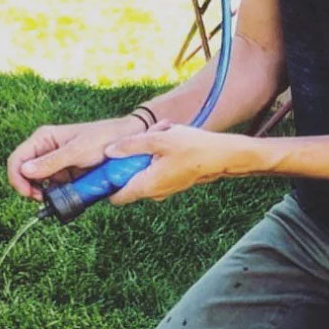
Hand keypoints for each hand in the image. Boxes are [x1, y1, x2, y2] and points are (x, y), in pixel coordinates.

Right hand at [7, 116, 144, 201]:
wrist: (127, 141)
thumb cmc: (103, 140)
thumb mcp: (77, 152)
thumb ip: (51, 162)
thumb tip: (25, 171)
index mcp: (43, 139)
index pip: (17, 160)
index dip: (17, 179)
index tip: (30, 194)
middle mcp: (45, 149)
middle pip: (24, 173)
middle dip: (29, 188)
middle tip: (44, 199)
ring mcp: (55, 162)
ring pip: (38, 183)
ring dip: (44, 193)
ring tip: (59, 197)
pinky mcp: (66, 173)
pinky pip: (54, 187)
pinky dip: (57, 194)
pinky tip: (67, 195)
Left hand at [104, 121, 258, 204]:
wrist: (223, 155)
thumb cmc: (193, 147)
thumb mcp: (158, 140)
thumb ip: (131, 145)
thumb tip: (109, 151)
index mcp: (146, 186)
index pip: (117, 197)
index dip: (107, 184)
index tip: (106, 167)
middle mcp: (154, 192)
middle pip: (129, 179)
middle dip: (131, 158)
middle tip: (145, 137)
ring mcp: (165, 188)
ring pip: (145, 171)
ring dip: (147, 153)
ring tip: (162, 131)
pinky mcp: (173, 182)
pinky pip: (157, 169)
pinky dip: (158, 155)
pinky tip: (170, 136)